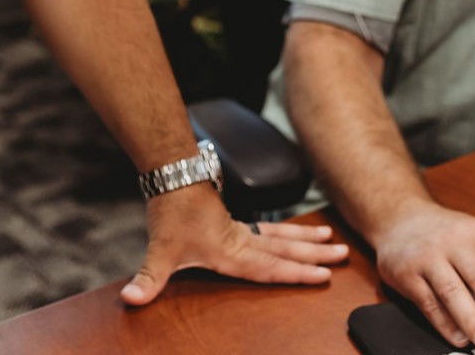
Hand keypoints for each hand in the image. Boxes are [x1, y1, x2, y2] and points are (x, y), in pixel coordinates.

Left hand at [119, 184, 347, 304]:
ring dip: (306, 240)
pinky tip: (297, 233)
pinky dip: (287, 231)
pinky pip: (269, 229)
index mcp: (231, 252)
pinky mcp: (234, 222)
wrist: (173, 175)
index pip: (270, 267)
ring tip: (333, 240)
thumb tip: (131, 299)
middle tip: (343, 256)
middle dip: (314, 255)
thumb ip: (149, 278)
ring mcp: (241, 230)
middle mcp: (242, 241)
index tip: (323, 275)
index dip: (297, 273)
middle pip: (285, 249)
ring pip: (281, 236)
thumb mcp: (159, 250)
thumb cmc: (171, 213)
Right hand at [371, 202, 474, 351]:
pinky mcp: (406, 274)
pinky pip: (428, 303)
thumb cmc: (442, 233)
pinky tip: (459, 337)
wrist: (396, 216)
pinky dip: (445, 323)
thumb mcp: (470, 235)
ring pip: (453, 292)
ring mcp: (428, 257)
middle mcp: (454, 242)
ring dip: (472, 320)